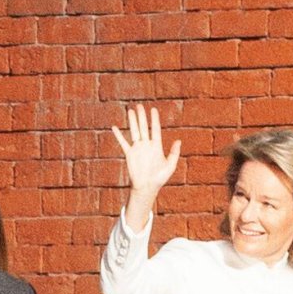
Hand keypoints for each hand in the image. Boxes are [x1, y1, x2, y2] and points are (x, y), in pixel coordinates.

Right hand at [112, 104, 180, 228]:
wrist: (147, 187)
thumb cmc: (160, 178)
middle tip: (139, 106)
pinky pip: (123, 143)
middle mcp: (146, 145)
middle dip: (142, 116)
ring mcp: (138, 149)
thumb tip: (178, 140)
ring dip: (132, 121)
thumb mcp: (170, 165)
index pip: (155, 129)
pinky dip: (118, 135)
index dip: (154, 119)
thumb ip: (174, 153)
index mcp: (156, 146)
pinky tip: (114, 127)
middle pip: (144, 127)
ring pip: (134, 131)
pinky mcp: (130, 154)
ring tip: (131, 110)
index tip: (153, 110)